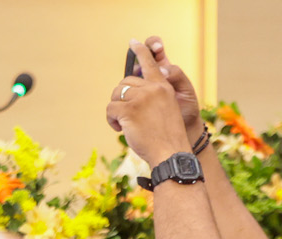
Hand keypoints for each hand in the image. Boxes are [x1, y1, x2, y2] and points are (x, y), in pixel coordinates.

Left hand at [107, 39, 194, 164]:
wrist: (171, 153)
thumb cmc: (167, 136)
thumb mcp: (166, 109)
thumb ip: (151, 96)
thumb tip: (128, 91)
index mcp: (163, 87)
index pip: (150, 63)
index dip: (141, 51)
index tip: (133, 42)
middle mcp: (152, 89)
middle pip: (125, 83)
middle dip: (121, 99)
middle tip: (126, 115)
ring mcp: (141, 98)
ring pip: (116, 95)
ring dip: (115, 110)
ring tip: (123, 124)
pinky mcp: (130, 110)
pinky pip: (110, 109)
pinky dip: (111, 120)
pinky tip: (120, 129)